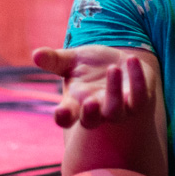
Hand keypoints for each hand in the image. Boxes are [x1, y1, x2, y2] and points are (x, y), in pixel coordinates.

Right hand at [32, 45, 151, 129]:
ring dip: (113, 92)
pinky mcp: (137, 100)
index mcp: (75, 104)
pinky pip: (139, 96)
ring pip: (116, 111)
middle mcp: (96, 110)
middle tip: (90, 102)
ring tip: (113, 68)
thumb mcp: (71, 60)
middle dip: (91, 114)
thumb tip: (35, 54)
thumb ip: (54, 60)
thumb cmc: (90, 67)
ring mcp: (118, 108)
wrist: (120, 64)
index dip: (63, 117)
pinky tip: (131, 60)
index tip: (61, 112)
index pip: (66, 118)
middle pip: (92, 121)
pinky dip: (136, 79)